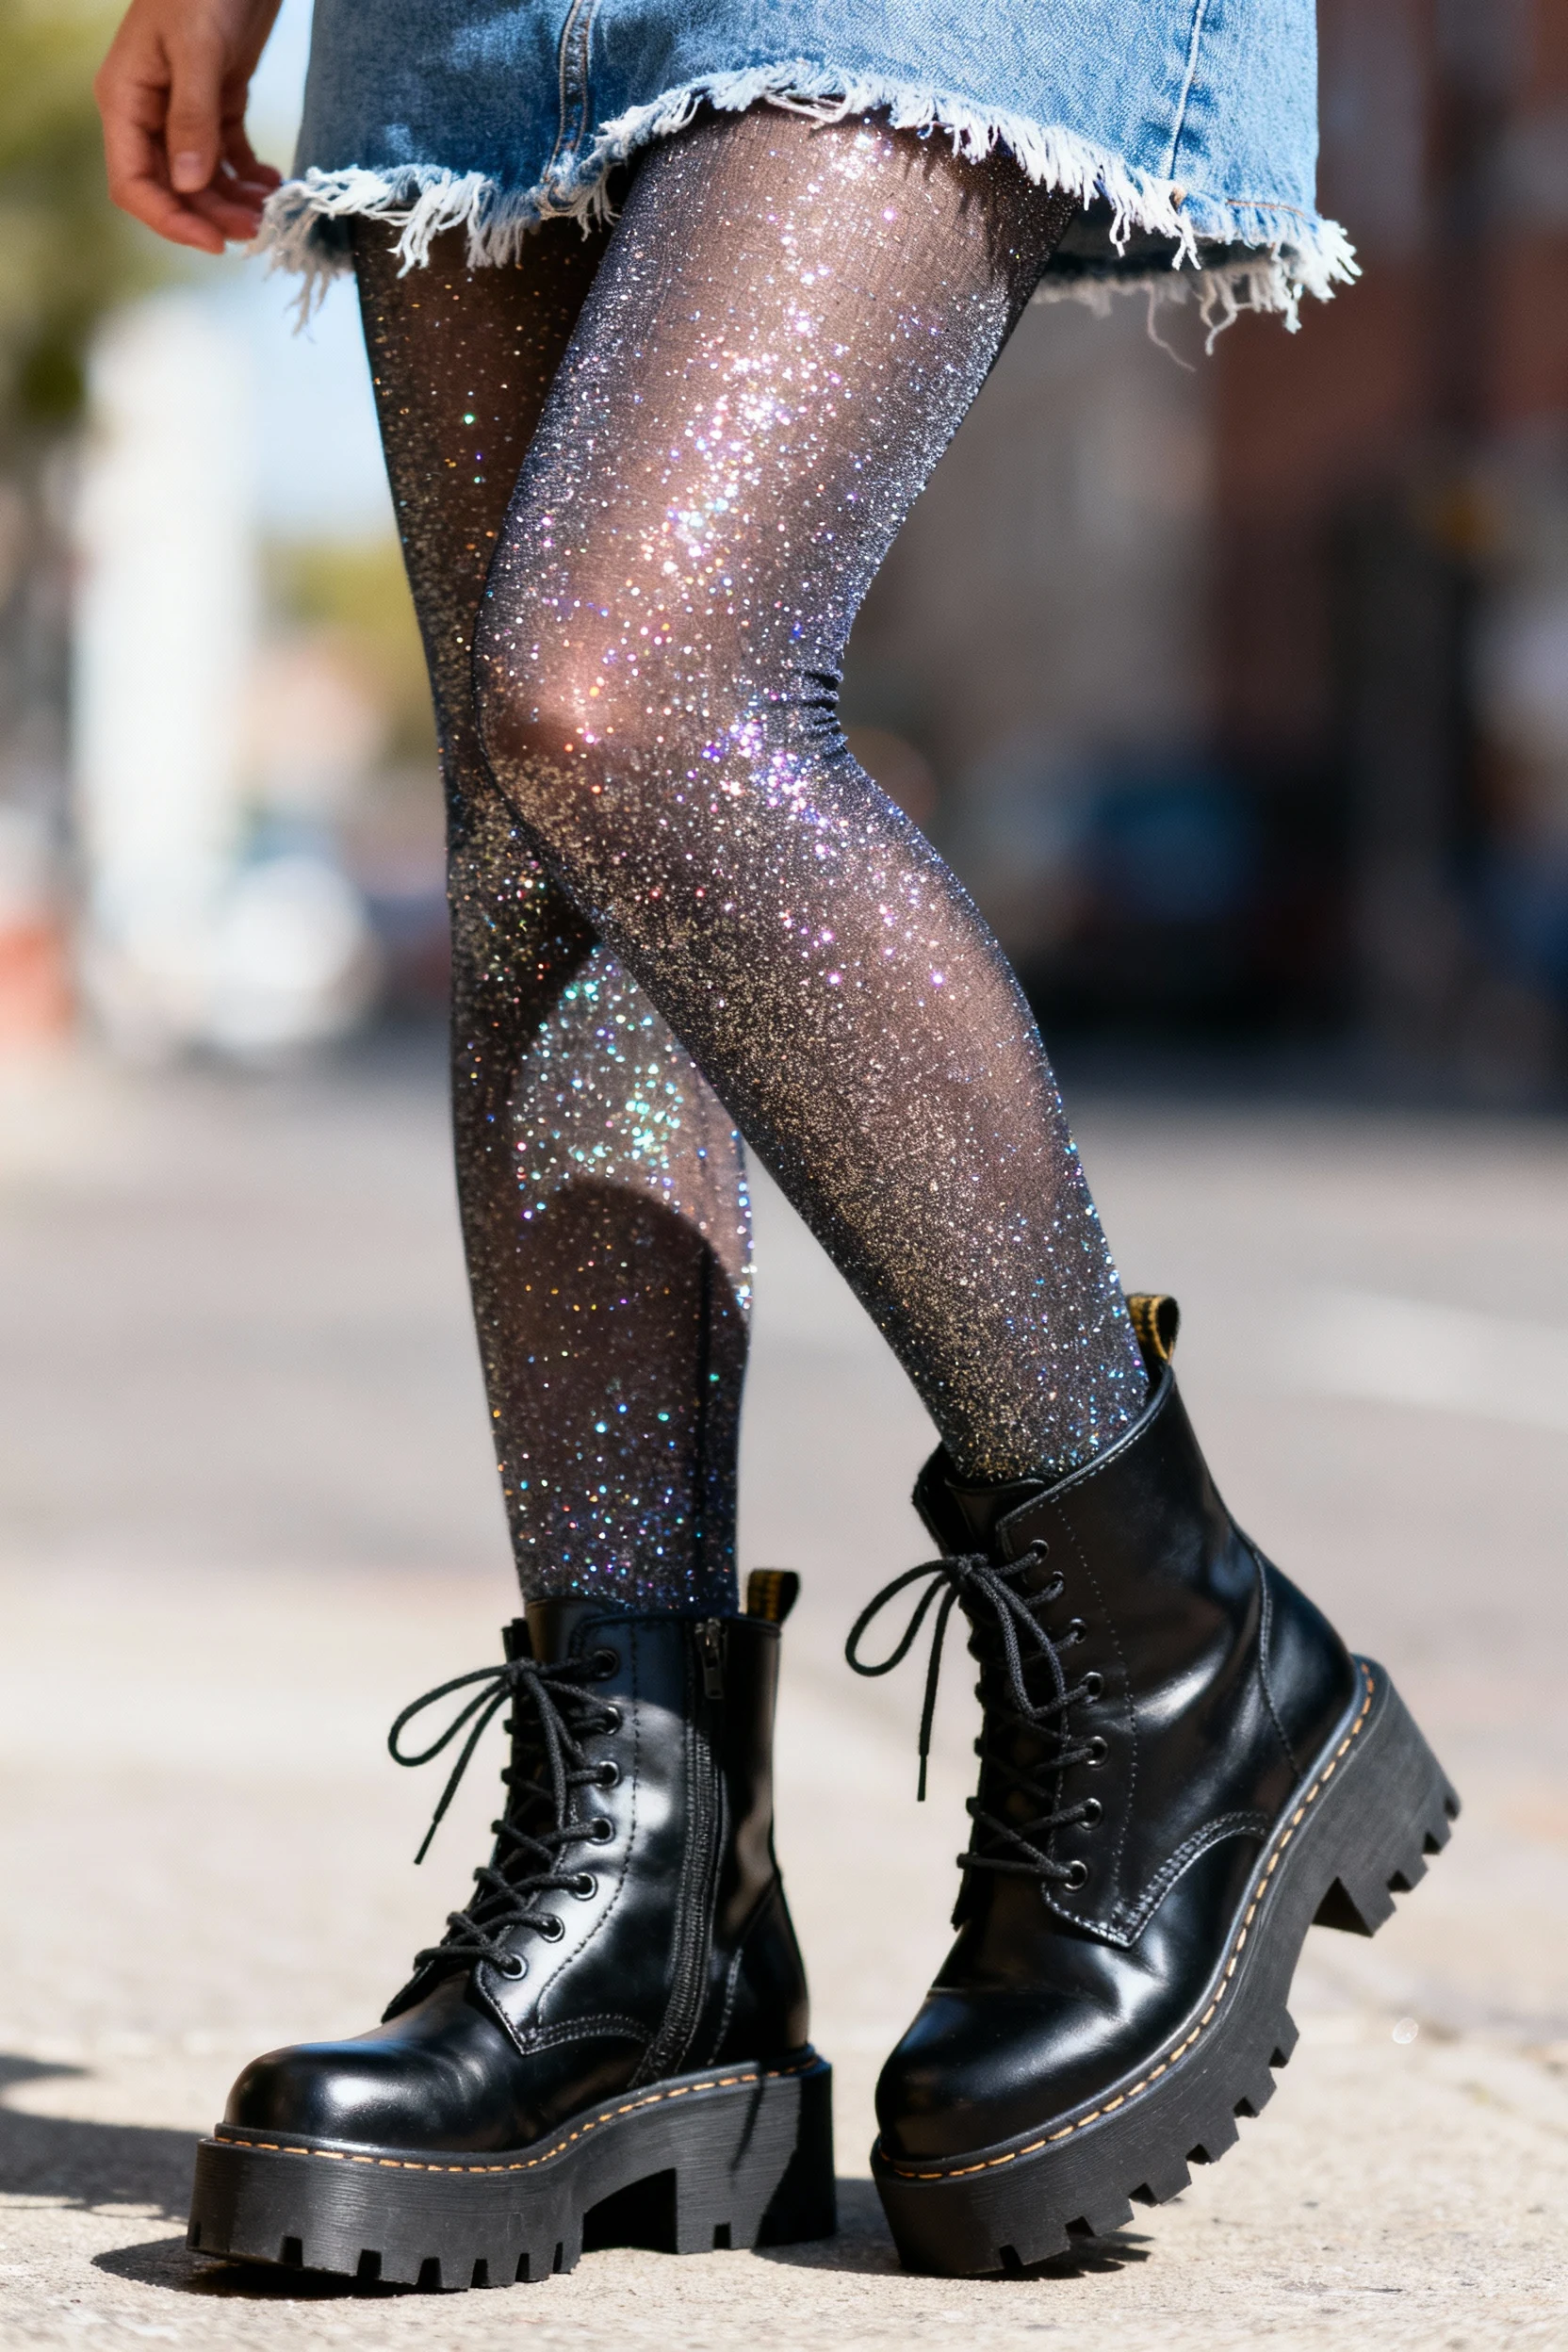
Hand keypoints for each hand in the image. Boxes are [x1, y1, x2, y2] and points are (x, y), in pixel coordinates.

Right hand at [96, 0, 285, 253]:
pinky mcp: (217, 100)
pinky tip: (273, 183)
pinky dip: (249, 176)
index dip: (170, 220)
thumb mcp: (197, 50)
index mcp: (126, 100)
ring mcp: (183, 108)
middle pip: (173, 189)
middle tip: (258, 230)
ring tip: (271, 210)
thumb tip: (187, 186)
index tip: (213, 242)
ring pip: (203, 178)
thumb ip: (192, 118)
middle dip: (213, 215)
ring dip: (235, 201)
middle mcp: (149, 111)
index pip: (134, 183)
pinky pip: (227, 155)